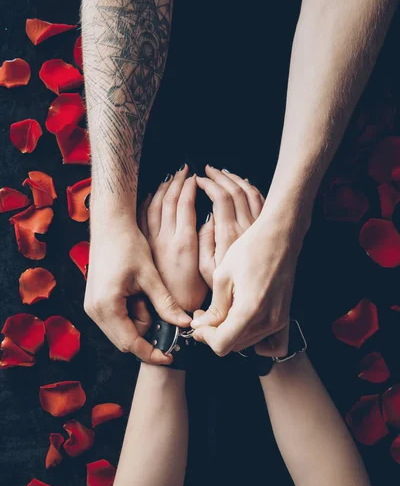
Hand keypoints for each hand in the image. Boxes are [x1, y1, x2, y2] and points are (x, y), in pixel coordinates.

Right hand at [84, 173, 191, 364]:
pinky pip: (116, 319)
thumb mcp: (150, 277)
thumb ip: (166, 303)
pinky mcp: (95, 301)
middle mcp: (94, 311)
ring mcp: (92, 307)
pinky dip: (130, 314)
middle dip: (146, 331)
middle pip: (125, 340)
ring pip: (121, 330)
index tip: (170, 356)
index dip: (152, 353)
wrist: (110, 225)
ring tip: (145, 294)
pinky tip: (137, 294)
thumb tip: (184, 323)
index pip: (131, 344)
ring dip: (138, 320)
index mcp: (107, 307)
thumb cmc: (128, 245)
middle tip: (155, 305)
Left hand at [139, 167, 207, 312]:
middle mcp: (165, 239)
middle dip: (177, 181)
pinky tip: (150, 195)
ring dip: (162, 188)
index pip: (185, 205)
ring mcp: (152, 243)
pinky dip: (147, 202)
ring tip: (170, 176)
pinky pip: (143, 218)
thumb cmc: (191, 297)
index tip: (196, 176)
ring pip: (153, 206)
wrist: (166, 317)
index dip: (190, 187)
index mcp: (183, 244)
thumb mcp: (206, 272)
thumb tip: (212, 218)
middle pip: (168, 200)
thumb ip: (209, 243)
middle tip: (184, 168)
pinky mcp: (144, 249)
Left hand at [192, 166, 298, 356]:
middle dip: (214, 334)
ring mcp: (279, 321)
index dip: (205, 338)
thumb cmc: (252, 249)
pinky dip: (256, 342)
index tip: (198, 325)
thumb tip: (201, 326)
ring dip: (230, 334)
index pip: (222, 345)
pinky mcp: (284, 317)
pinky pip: (271, 344)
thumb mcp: (223, 276)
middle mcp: (267, 321)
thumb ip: (214, 308)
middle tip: (204, 315)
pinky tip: (245, 326)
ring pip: (247, 344)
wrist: (280, 236)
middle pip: (233, 346)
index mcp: (249, 310)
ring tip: (221, 313)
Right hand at [197, 167, 263, 286]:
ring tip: (222, 173)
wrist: (261, 301)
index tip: (198, 180)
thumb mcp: (206, 270)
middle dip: (219, 176)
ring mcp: (260, 227)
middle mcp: (247, 227)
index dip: (208, 184)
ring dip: (235, 178)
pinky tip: (243, 185)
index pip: (220, 198)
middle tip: (208, 171)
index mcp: (229, 235)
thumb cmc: (231, 288)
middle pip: (235, 189)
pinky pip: (261, 200)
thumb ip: (202, 243)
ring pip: (250, 192)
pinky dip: (250, 188)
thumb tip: (206, 219)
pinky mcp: (267, 230)